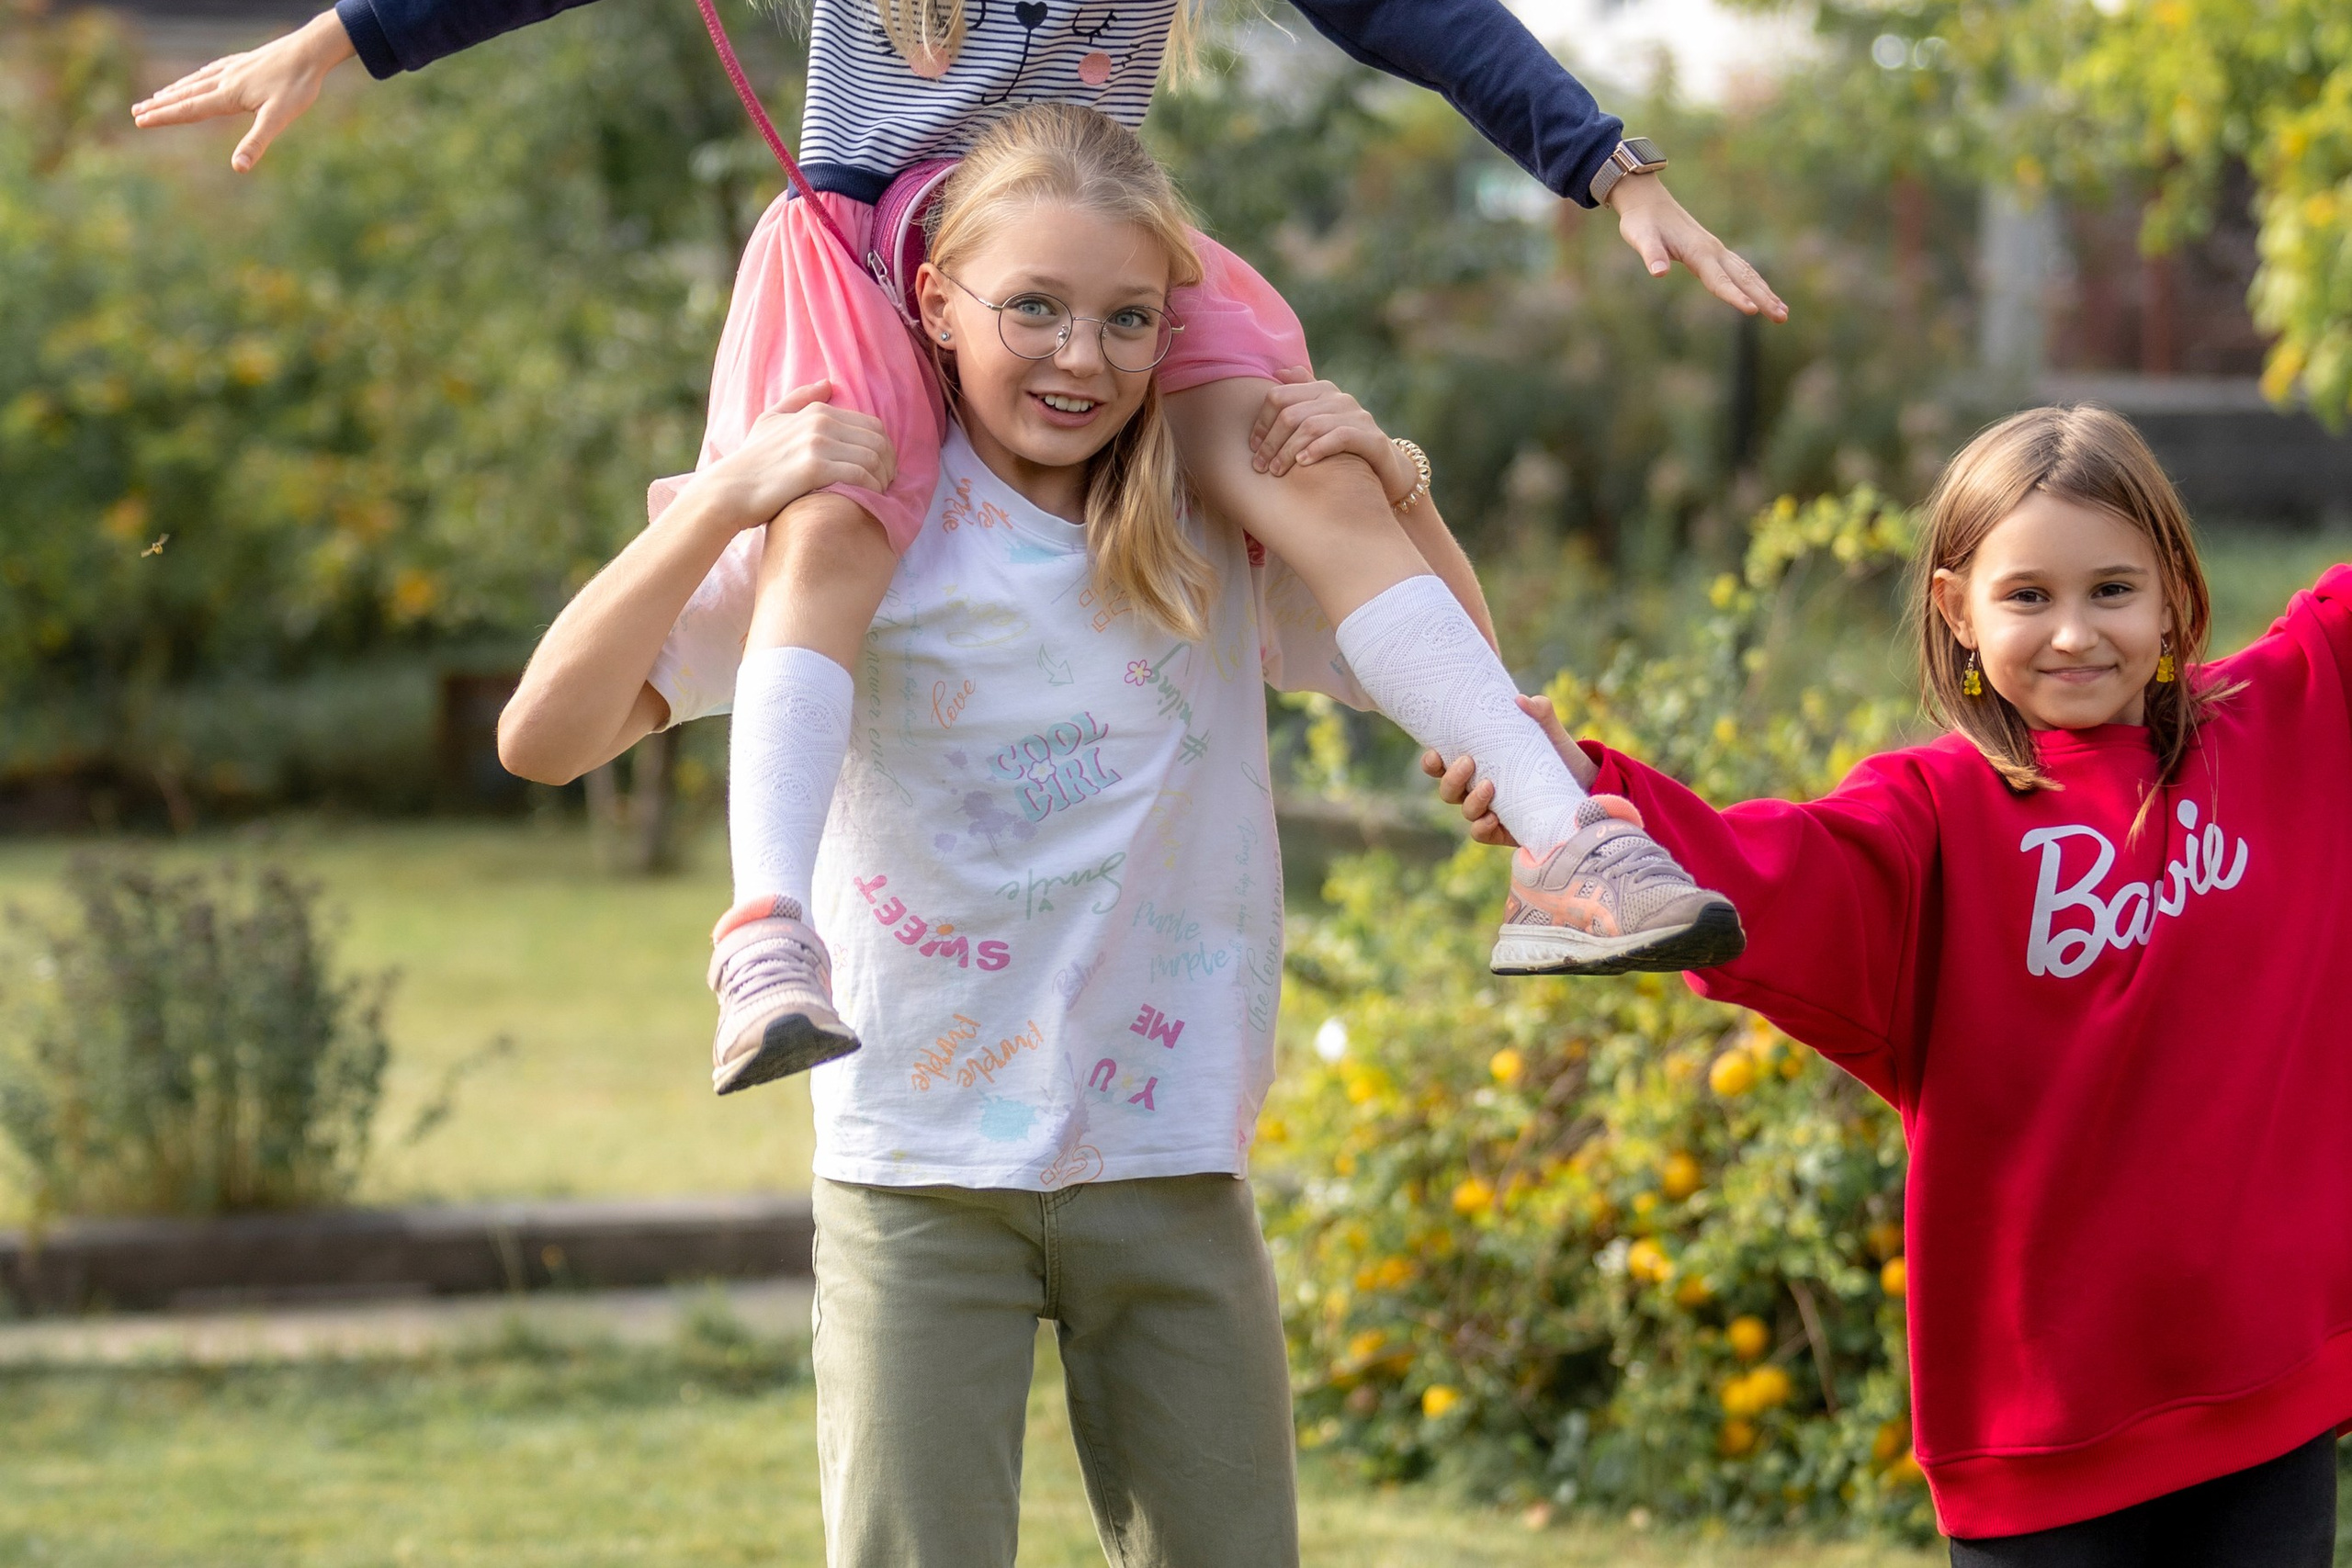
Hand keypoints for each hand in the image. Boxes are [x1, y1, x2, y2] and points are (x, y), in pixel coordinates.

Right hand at [131, 9, 355, 172]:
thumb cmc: (297, 86)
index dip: (164, 117)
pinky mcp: (243, 62)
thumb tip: (239, 168)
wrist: (310, 51)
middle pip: (185, 95)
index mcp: (229, 95)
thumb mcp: (279, 119)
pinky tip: (196, 77)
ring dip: (174, 90)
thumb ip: (257, 142)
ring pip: (196, 81)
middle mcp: (225, 79)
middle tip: (136, 112)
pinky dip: (196, 77)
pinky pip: (211, 71)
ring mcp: (233, 68)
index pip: (189, 110)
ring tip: (156, 95)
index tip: (140, 121)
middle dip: (160, 105)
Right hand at [693, 380, 897, 527]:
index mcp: (817, 411)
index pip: (873, 425)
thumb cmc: (751, 461)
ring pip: (873, 458)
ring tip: (879, 493)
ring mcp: (818, 443)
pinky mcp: (815, 468)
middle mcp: (821, 422)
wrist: (730, 489)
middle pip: (878, 441)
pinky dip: (872, 488)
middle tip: (886, 484)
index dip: (885, 449)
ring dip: (883, 478)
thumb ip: (799, 400)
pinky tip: (869, 498)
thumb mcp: (770, 420)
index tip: (883, 469)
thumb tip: (828, 383)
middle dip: (889, 464)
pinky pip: (861, 475)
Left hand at [1248, 367, 1417, 505]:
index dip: (1261, 422)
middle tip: (1260, 466)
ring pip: (1311, 427)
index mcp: (1323, 391)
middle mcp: (1340, 399)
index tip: (1253, 447)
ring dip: (1288, 451)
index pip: (1279, 396)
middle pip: (1291, 414)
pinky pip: (1340, 437)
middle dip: (1271, 442)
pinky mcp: (1372, 438)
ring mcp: (1358, 417)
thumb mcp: (1321, 419)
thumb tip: (1279, 372)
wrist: (1388, 468)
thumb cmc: (1345, 446)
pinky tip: (1303, 463)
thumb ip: (1302, 394)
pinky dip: (1318, 449)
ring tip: (1276, 471)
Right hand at [1419, 693, 1597, 847]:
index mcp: (1478, 765)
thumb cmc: (1556, 758)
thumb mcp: (1550, 733)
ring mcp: (1489, 811)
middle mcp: (1477, 789)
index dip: (1431, 763)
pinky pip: (1481, 833)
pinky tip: (1492, 819)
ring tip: (1488, 786)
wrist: (1583, 789)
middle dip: (1451, 777)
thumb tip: (1522, 700)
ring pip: (1464, 810)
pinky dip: (1481, 827)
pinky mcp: (1504, 831)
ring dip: (1471, 800)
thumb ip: (1540, 713)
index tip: (1435, 752)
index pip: (1443, 765)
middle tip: (1468, 761)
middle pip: (1448, 790)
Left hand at [1607, 175, 1786, 322]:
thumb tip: (1658, 273)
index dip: (1734, 296)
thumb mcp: (1640, 238)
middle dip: (1763, 298)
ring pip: (1747, 273)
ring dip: (1766, 292)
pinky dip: (1755, 283)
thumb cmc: (1641, 222)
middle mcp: (1713, 250)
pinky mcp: (1714, 251)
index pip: (1719, 280)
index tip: (1751, 311)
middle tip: (1782, 318)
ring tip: (1783, 312)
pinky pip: (1741, 269)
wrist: (1647, 201)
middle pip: (1743, 278)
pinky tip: (1764, 294)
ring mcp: (1716, 250)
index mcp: (1698, 251)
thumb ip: (1651, 255)